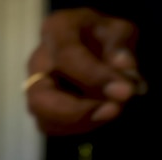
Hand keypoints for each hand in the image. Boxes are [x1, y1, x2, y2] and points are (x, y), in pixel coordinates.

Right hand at [26, 8, 142, 134]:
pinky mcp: (42, 108)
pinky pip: (52, 127)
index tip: (126, 90)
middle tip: (112, 110)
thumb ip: (120, 47)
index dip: (95, 77)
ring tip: (112, 111)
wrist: (96, 46)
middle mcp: (38, 61)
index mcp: (56, 30)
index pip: (67, 57)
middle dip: (75, 111)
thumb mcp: (119, 31)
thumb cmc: (104, 36)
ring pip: (45, 117)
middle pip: (40, 97)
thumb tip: (124, 66)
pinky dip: (78, 127)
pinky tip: (101, 116)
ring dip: (81, 122)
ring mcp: (35, 87)